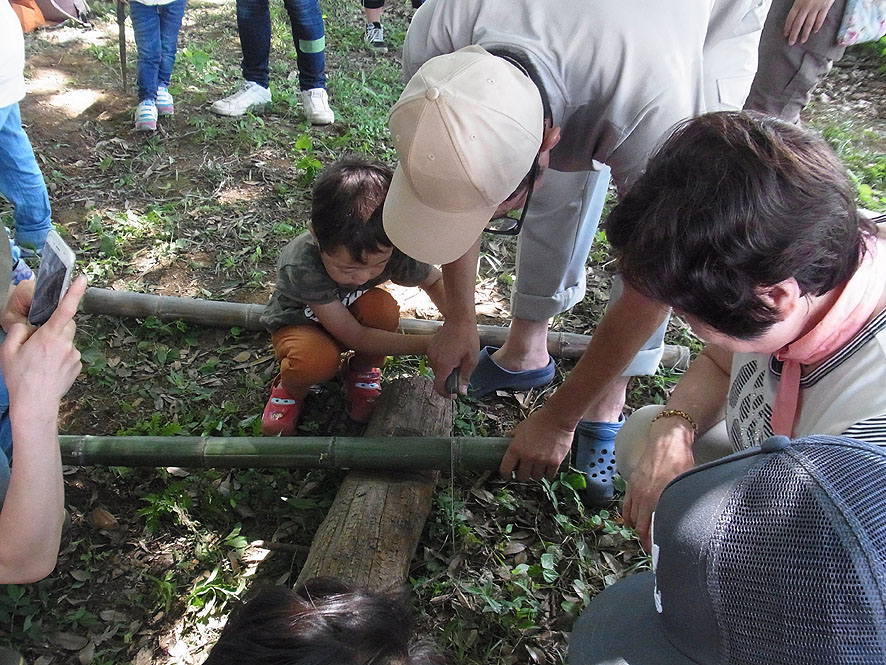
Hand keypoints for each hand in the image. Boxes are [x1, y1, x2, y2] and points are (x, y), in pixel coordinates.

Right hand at [0, 276, 85, 407]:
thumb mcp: (8, 351)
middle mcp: (66, 344)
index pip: (65, 309)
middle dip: (55, 327)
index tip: (82, 278)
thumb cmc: (20, 378)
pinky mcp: (78, 365)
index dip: (74, 292)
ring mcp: (74, 355)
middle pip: (65, 325)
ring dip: (57, 344)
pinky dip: (61, 356)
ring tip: (41, 360)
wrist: (35, 404)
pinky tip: (49, 368)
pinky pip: (70, 354)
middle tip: (38, 342)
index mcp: (49, 337)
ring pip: (67, 341)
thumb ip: (17, 331)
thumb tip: (27, 326)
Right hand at [428, 318, 478, 396]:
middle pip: (438, 377)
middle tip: (461, 373)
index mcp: (443, 365)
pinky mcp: (430, 346)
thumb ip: (465, 377)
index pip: (439, 386)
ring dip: (446, 369)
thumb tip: (461, 392)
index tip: (453, 394)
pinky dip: (443, 361)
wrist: (459, 319)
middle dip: (448, 379)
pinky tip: (453, 353)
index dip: (446, 393)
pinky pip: (435, 359)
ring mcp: (430, 352)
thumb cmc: (468, 338)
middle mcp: (433, 360)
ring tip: (458, 360)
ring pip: (436, 368)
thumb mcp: (471, 360)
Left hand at [499, 407, 573, 480]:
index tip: (507, 475)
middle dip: (522, 475)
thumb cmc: (540, 420)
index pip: (505, 469)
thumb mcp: (520, 427)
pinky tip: (547, 469)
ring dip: (535, 474)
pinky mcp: (554, 462)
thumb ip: (512, 436)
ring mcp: (541, 461)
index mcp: (516, 448)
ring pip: (535, 477)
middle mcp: (527, 457)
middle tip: (524, 470)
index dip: (505, 474)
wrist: (558, 418)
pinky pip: (549, 476)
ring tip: (536, 468)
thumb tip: (506, 441)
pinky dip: (548, 474)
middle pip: (522, 477)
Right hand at [622, 418, 694, 549]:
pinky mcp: (632, 483)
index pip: (651, 529)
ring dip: (636, 528)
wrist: (667, 440)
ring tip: (643, 536)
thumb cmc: (679, 459)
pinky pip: (626, 505)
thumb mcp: (685, 484)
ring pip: (631, 517)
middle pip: (640, 526)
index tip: (656, 551)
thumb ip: (680, 502)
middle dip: (645, 539)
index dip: (652, 543)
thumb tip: (684, 519)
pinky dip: (628, 515)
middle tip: (651, 548)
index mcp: (657, 499)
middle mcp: (643, 496)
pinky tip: (631, 520)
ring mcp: (635, 489)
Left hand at [784, 0, 836, 44]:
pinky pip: (821, 18)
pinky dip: (818, 25)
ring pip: (809, 23)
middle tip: (791, 42)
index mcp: (799, 2)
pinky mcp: (826, 6)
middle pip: (798, 23)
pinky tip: (815, 31)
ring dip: (805, 33)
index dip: (788, 26)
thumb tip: (793, 11)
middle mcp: (806, 6)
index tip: (785, 34)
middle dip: (794, 34)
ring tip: (803, 40)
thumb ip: (797, 2)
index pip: (791, 17)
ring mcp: (816, 7)